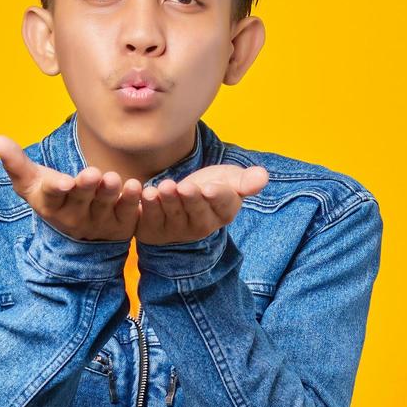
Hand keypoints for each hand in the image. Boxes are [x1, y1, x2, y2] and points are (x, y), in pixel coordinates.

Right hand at [0, 134, 143, 241]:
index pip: (51, 196)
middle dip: (86, 187)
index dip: (57, 188)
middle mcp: (74, 216)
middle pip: (80, 200)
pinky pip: (128, 213)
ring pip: (105, 205)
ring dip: (111, 193)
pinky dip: (132, 201)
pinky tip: (137, 187)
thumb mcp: (32, 183)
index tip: (63, 182)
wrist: (80, 231)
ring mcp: (98, 222)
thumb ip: (15, 162)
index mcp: (50, 204)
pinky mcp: (120, 225)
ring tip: (114, 179)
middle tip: (92, 174)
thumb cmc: (53, 196)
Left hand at [136, 163, 268, 245]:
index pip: (223, 205)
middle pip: (197, 214)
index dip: (217, 197)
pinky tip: (143, 191)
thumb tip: (263, 177)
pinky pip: (149, 219)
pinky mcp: (152, 229)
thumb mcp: (228, 180)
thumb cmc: (209, 187)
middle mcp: (201, 226)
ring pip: (173, 216)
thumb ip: (244, 180)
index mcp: (223, 212)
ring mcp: (176, 230)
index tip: (210, 188)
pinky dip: (146, 206)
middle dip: (191, 200)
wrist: (179, 198)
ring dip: (168, 202)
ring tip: (163, 187)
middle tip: (184, 187)